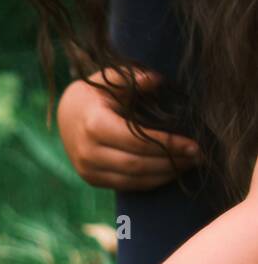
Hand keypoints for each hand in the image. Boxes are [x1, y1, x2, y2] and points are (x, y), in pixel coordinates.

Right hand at [57, 69, 199, 190]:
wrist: (66, 114)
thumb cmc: (96, 93)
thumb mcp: (111, 79)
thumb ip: (133, 78)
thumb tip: (158, 80)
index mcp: (94, 124)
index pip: (138, 141)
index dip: (168, 145)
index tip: (193, 145)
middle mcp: (88, 151)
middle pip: (137, 164)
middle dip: (170, 162)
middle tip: (197, 158)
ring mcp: (88, 169)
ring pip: (133, 179)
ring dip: (163, 175)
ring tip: (187, 166)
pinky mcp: (91, 179)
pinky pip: (126, 185)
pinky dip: (150, 181)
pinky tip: (169, 172)